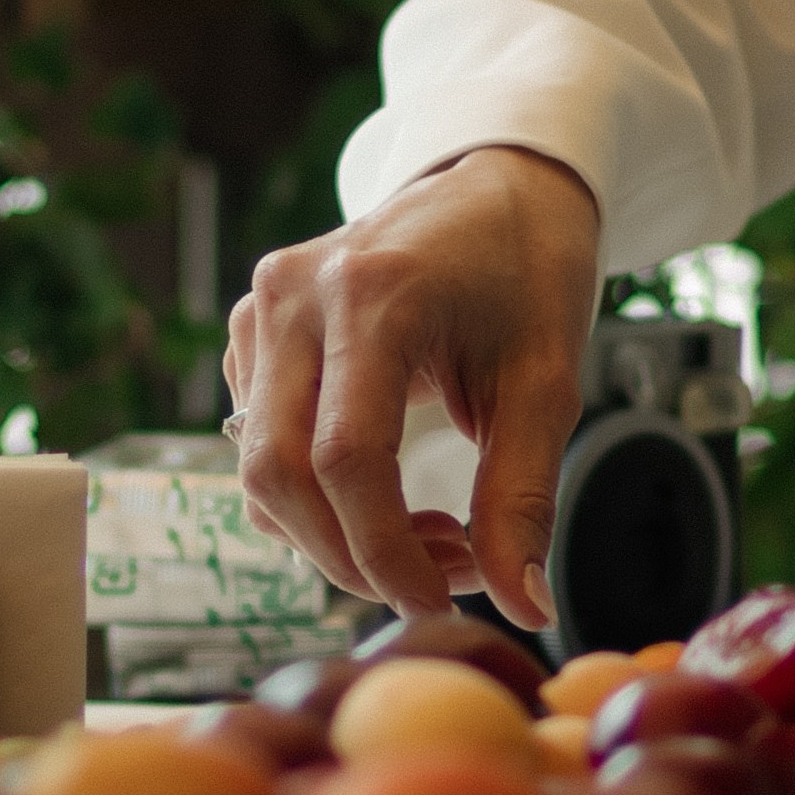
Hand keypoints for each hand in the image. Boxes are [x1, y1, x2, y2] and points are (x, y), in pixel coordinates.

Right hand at [224, 145, 600, 628]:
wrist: (494, 187)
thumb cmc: (527, 272)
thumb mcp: (544, 383)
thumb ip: (522, 498)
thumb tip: (525, 606)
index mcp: (373, 293)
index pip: (346, 458)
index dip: (383, 552)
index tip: (435, 601)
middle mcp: (295, 296)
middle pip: (280, 474)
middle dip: (350, 556)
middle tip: (435, 580)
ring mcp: (261, 310)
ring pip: (259, 470)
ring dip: (332, 535)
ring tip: (428, 535)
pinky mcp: (250, 332)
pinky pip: (260, 446)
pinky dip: (315, 498)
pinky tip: (386, 495)